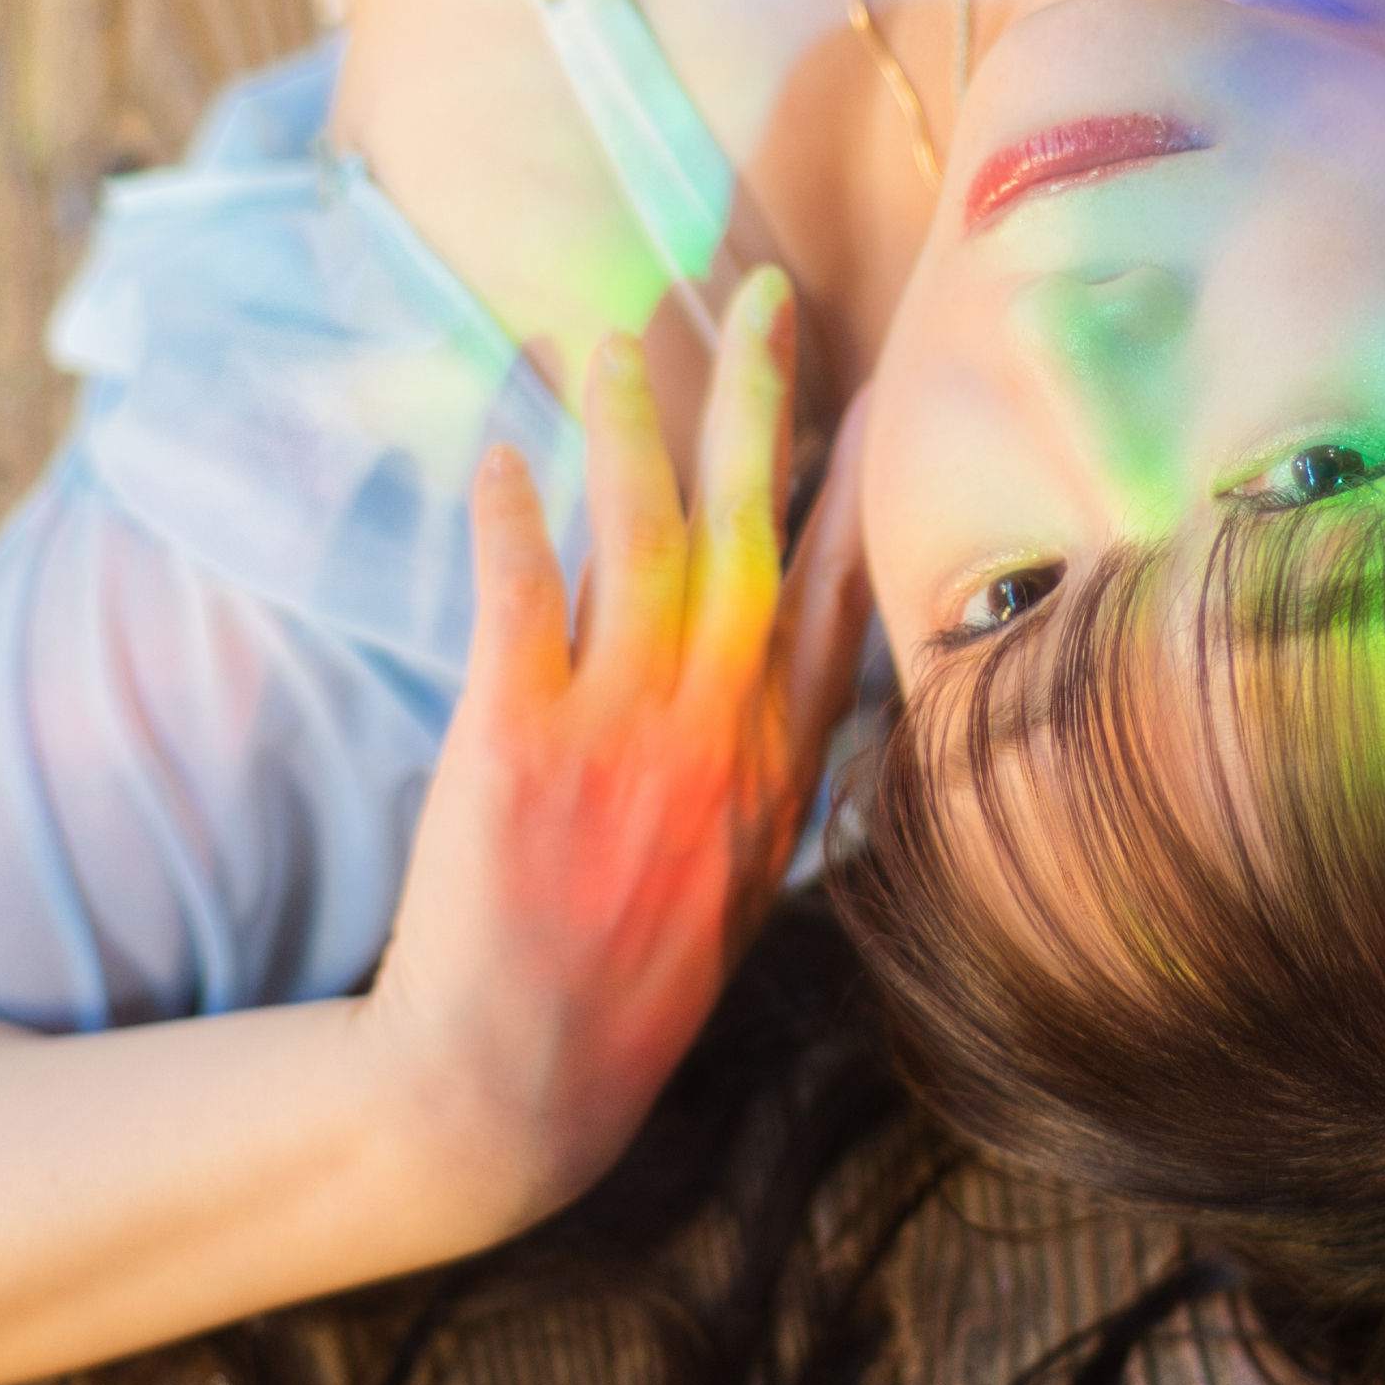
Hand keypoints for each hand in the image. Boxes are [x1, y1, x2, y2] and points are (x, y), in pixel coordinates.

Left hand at [363, 267, 874, 1220]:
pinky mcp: (517, 748)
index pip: (836, 596)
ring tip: (617, 341)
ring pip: (644, 544)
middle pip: (753, 533)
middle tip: (763, 294)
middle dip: (762, 405)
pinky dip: (515, 521)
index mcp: (778, 768)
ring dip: (634, 432)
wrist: (511, 1089)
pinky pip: (520, 604)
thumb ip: (777, 770)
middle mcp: (716, 736)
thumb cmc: (631, 988)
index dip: (859, 483)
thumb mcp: (746, 882)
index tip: (881, 389)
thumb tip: (801, 688)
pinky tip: (504, 456)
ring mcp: (623, 737)